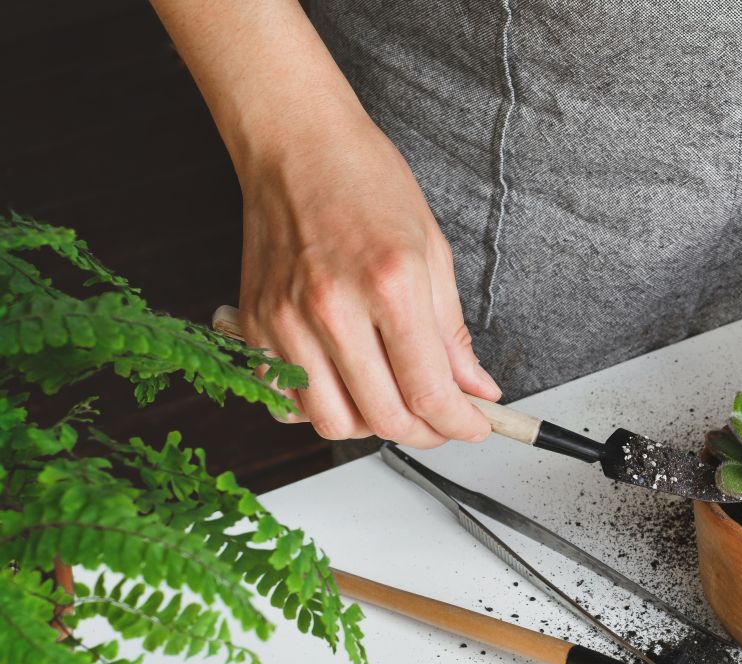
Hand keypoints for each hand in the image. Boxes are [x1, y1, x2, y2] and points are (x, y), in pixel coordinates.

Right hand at [236, 109, 498, 446]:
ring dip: (372, 426)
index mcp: (390, 286)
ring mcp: (287, 320)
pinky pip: (289, 400)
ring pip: (333, 423)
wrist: (295, 143)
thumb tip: (476, 389)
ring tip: (394, 399)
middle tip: (442, 420)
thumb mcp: (432, 252)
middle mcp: (333, 309)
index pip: (429, 392)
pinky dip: (322, 407)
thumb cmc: (365, 182)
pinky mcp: (255, 326)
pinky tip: (346, 383)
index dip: (460, 424)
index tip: (475, 427)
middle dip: (424, 432)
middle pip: (383, 419)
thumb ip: (452, 333)